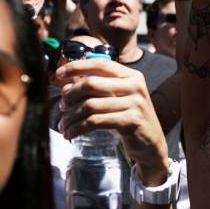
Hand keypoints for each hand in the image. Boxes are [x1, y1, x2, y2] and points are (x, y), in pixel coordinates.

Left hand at [57, 58, 168, 183]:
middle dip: (71, 96)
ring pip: (90, 105)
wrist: (150, 144)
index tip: (59, 74)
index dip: (76, 67)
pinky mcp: (131, 121)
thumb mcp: (115, 99)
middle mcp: (135, 86)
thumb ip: (95, 90)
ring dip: (71, 117)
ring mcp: (135, 103)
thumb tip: (66, 86)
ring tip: (64, 125)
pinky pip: (96, 121)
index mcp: (131, 76)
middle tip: (62, 107)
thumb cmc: (128, 119)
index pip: (100, 64)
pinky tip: (71, 134)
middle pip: (91, 83)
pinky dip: (78, 128)